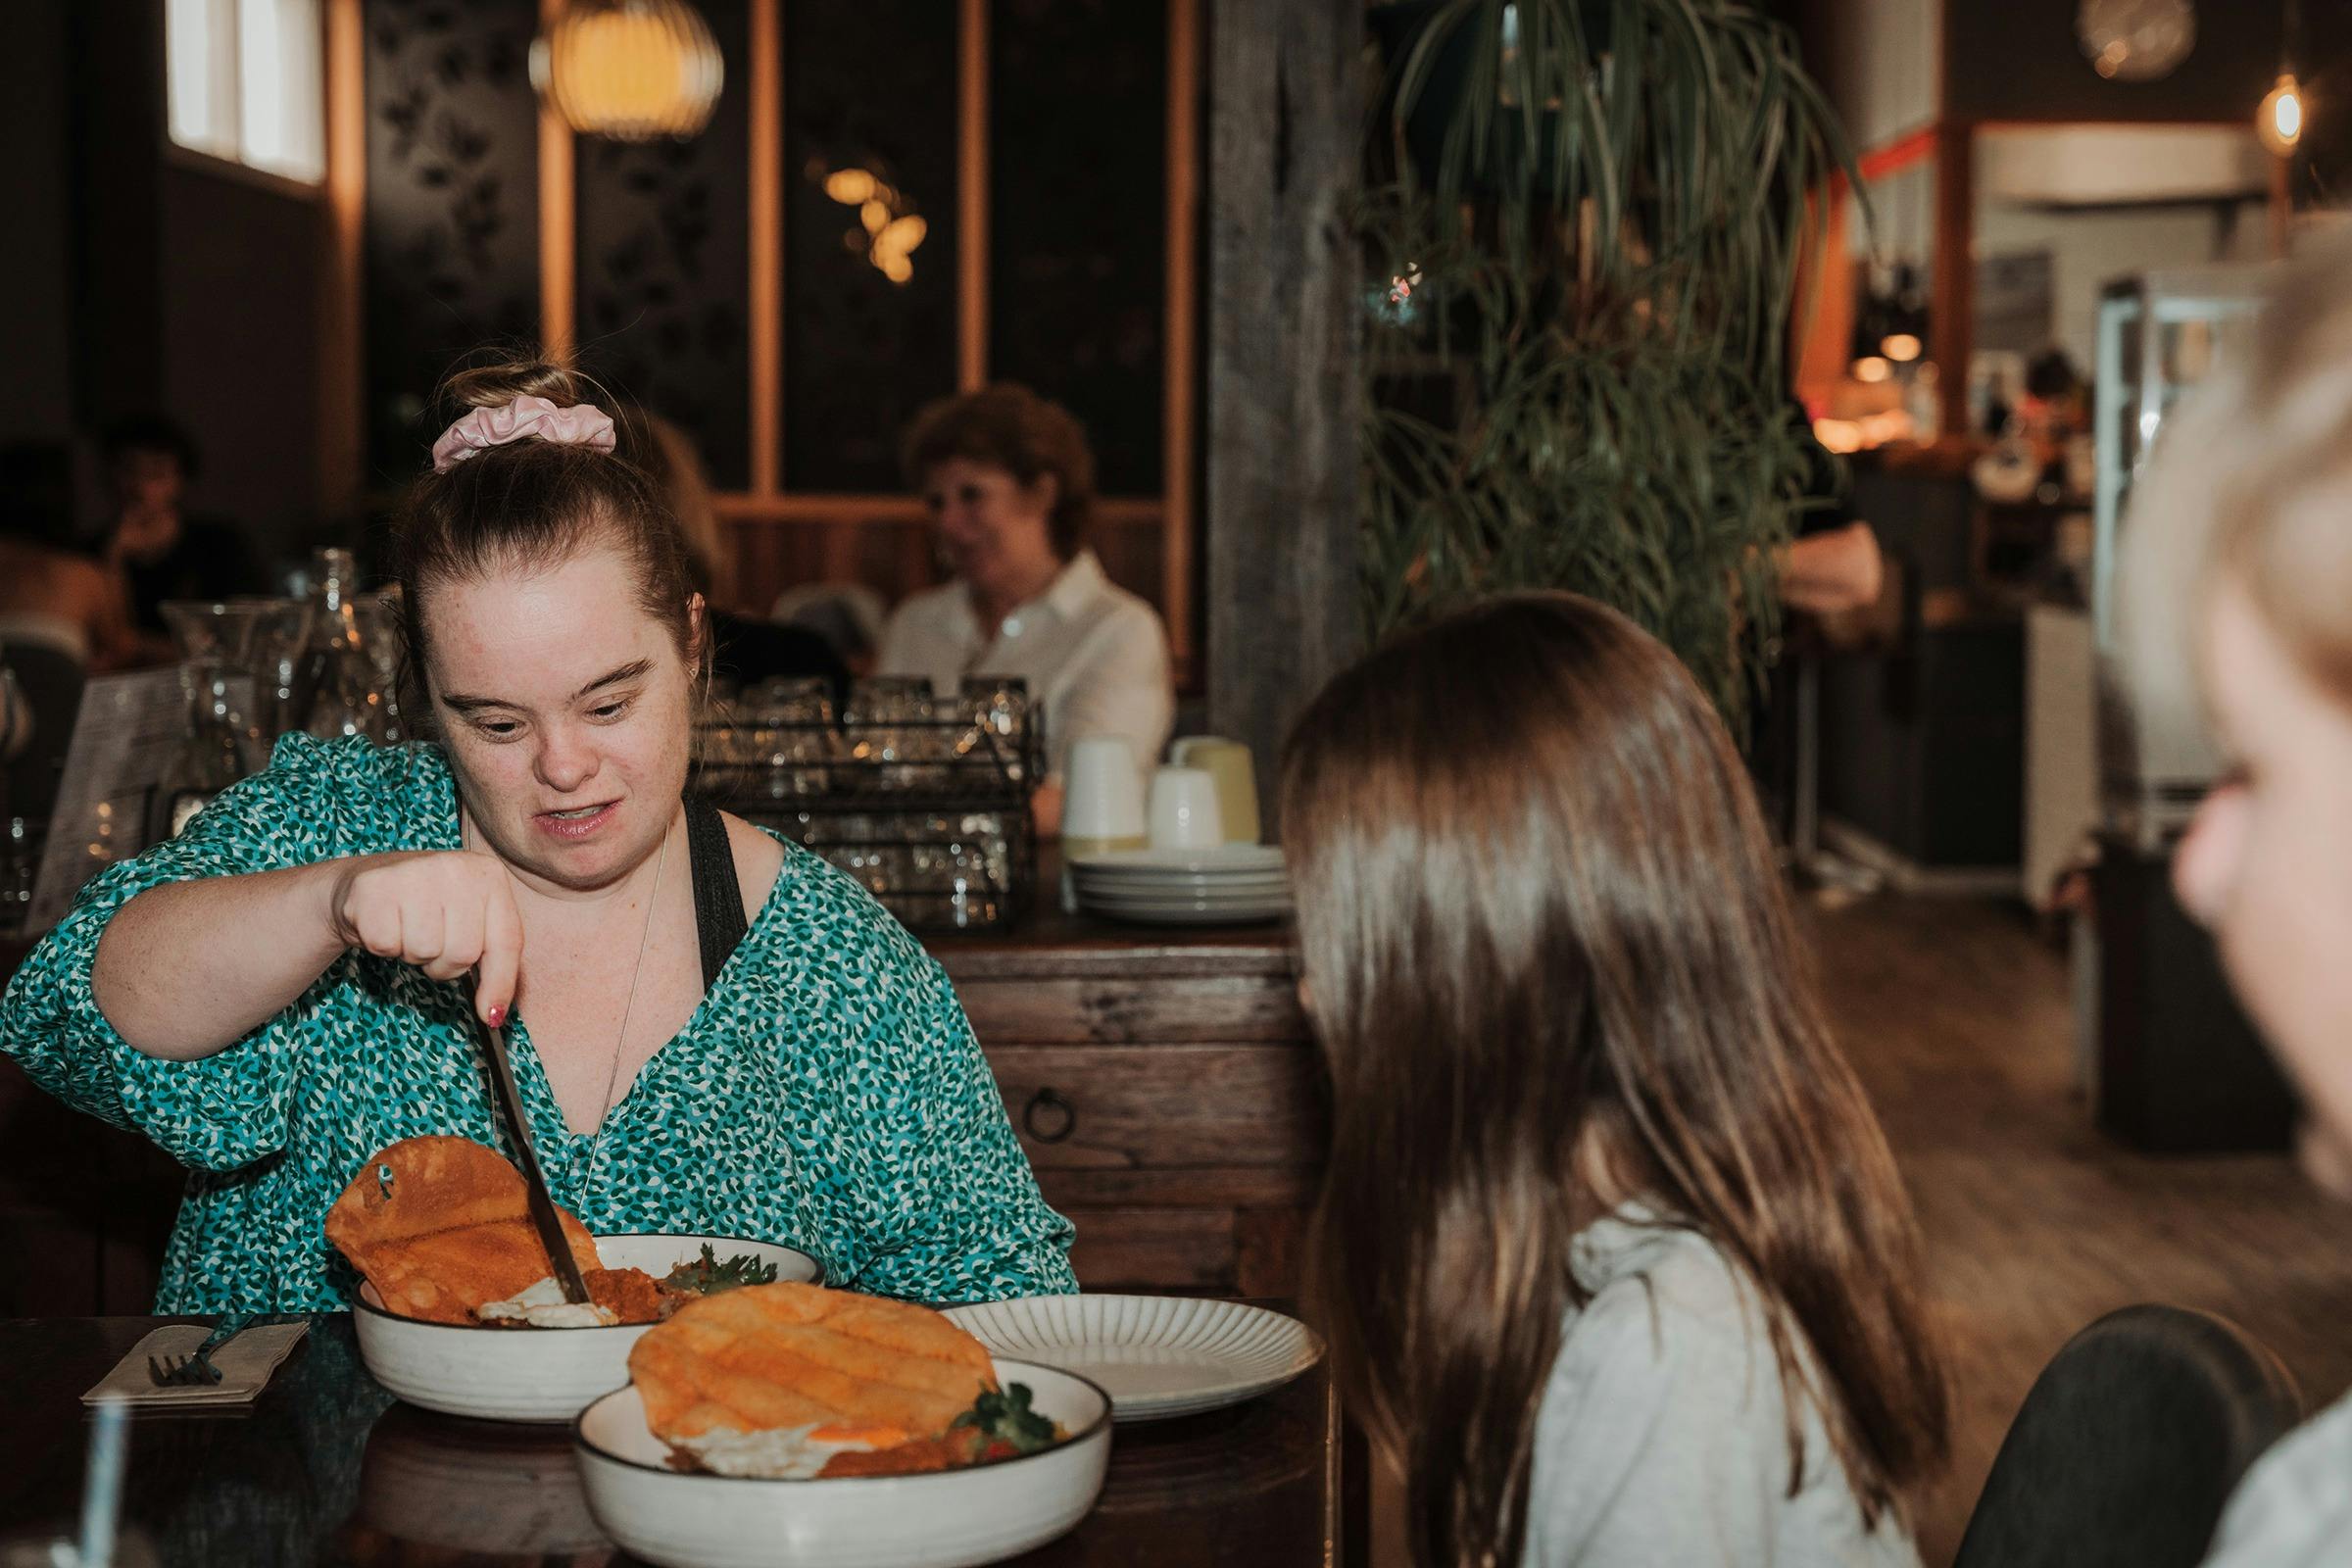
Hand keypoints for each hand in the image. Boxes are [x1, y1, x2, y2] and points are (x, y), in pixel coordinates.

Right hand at [324, 851, 521, 1025]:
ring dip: (413, 954)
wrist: (370, 881)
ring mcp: (413, 873)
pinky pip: (386, 945)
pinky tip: (386, 923)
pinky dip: (383, 946)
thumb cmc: (430, 909)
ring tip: (408, 928)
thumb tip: (493, 1014)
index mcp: (489, 875)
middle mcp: (455, 867)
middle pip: (463, 952)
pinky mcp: (373, 888)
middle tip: (433, 943)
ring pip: (424, 950)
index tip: (491, 1015)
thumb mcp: (472, 921)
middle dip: (446, 964)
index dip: (499, 983)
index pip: (507, 941)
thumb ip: (494, 961)